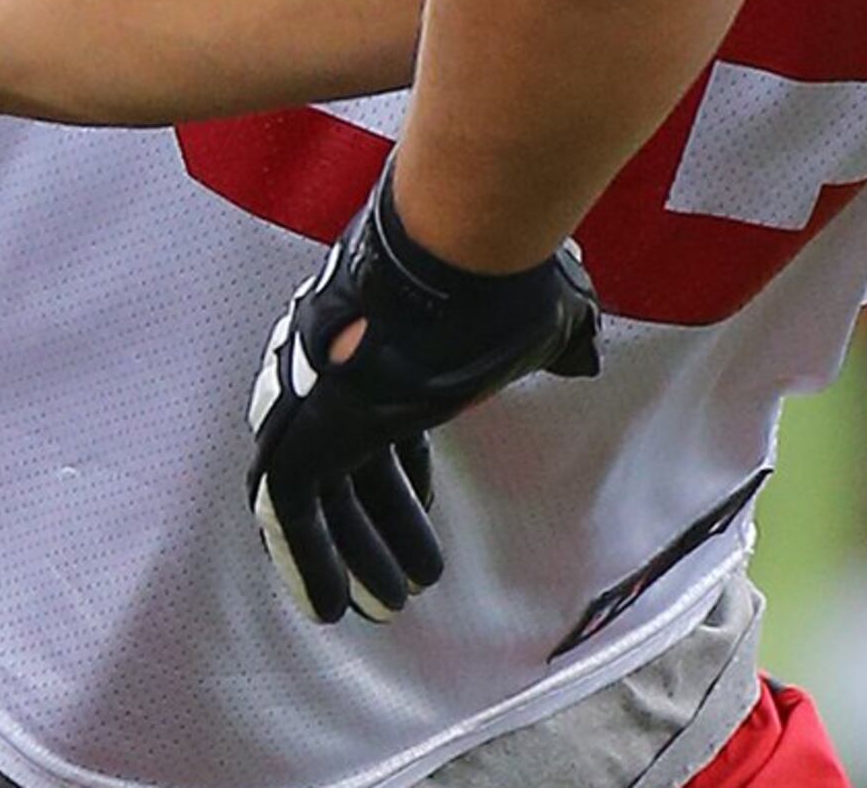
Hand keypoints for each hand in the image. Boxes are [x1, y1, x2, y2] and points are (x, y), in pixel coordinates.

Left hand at [244, 169, 600, 623]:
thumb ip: (547, 344)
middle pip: (350, 470)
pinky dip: (306, 559)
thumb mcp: (532, 321)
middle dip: (375, 532)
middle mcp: (335, 372)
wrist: (460, 258)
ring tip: (387, 609)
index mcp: (382, 347)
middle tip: (401, 592)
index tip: (423, 532)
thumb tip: (578, 353)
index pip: (381, 433)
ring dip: (352, 557)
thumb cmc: (503, 281)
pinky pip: (288, 511)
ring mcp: (312, 399)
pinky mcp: (301, 429)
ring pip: (319, 499)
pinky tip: (332, 607)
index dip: (403, 489)